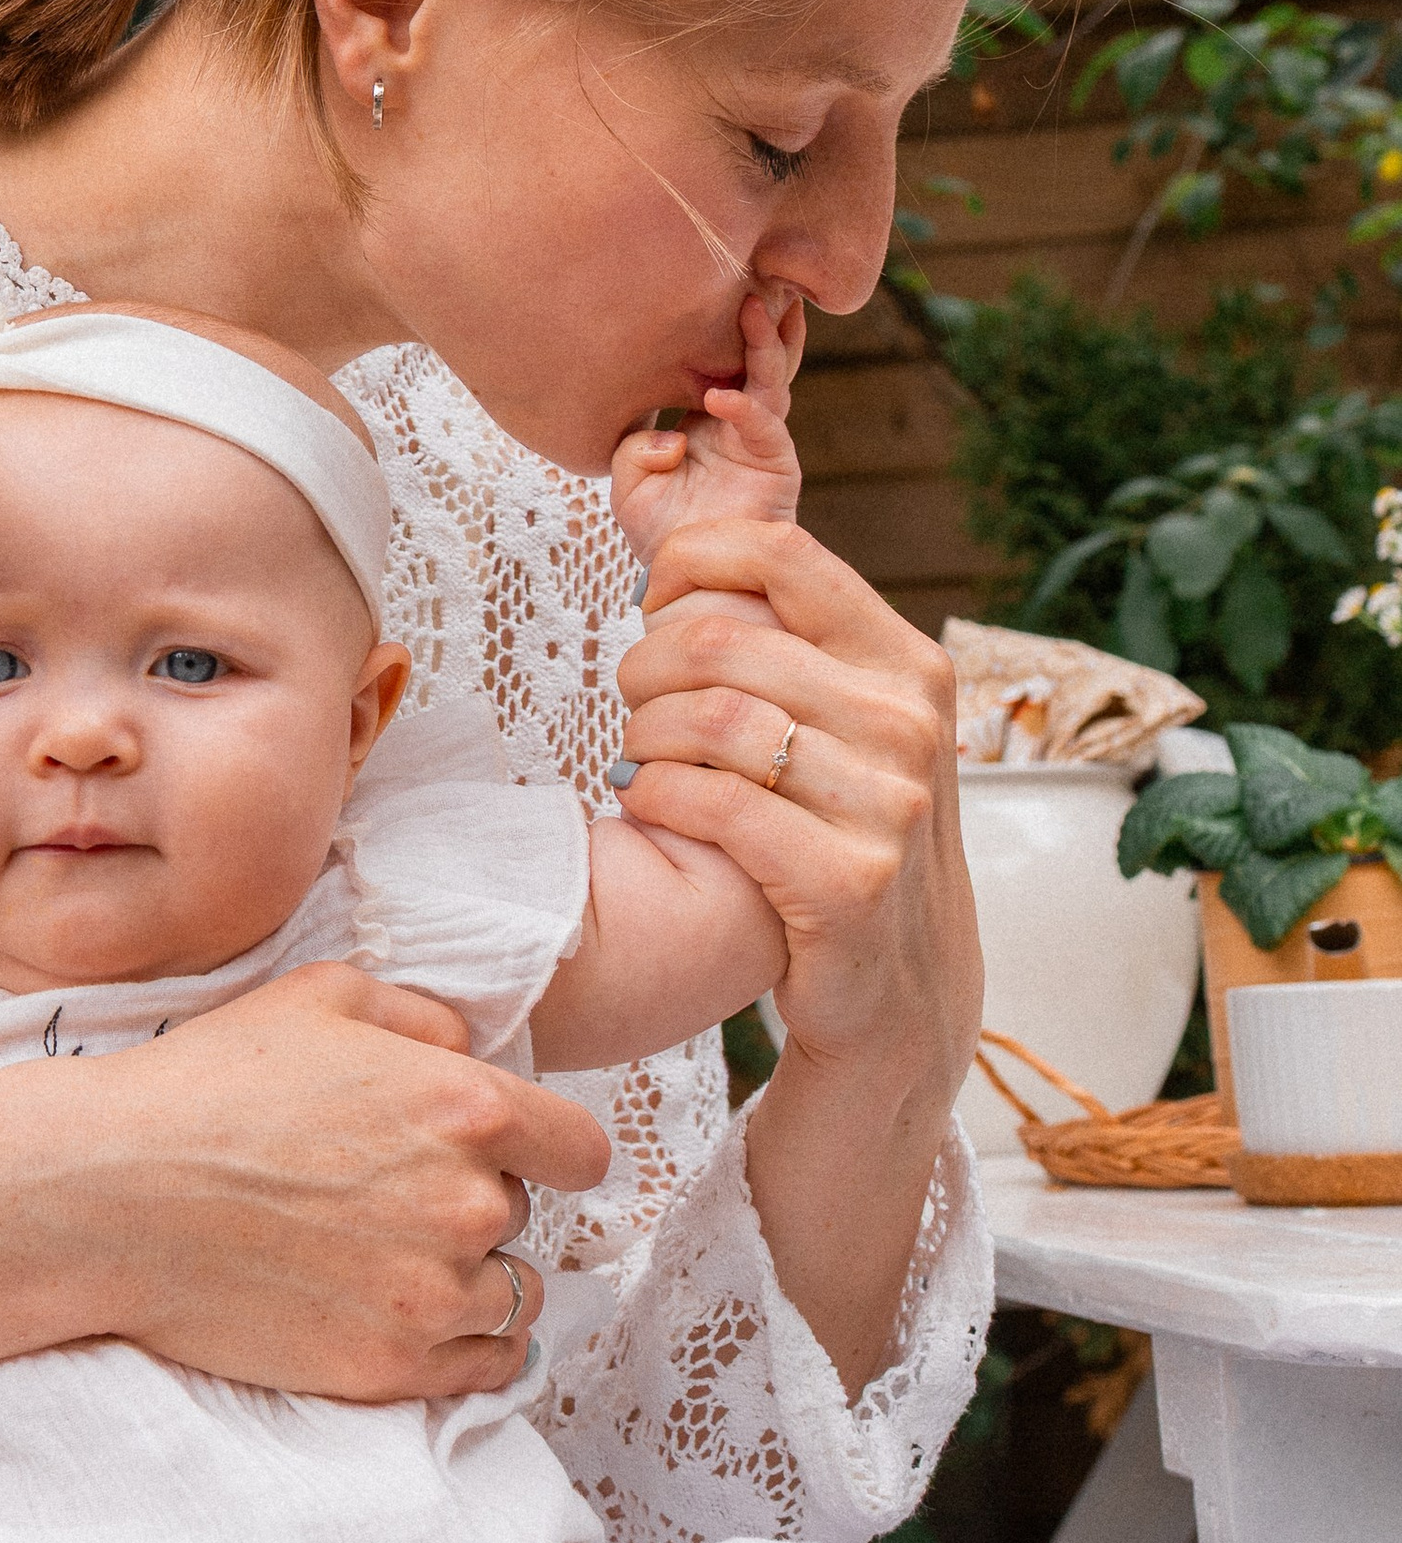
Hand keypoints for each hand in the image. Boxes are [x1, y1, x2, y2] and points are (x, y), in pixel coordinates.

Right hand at [0, 962, 611, 1432]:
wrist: (109, 1195)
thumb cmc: (207, 1083)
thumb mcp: (321, 998)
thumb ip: (423, 1017)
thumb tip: (473, 1049)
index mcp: (467, 1107)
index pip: (582, 1149)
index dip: (550, 1149)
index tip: (519, 1156)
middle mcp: (468, 1206)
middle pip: (525, 1217)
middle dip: (474, 1204)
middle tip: (389, 1194)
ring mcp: (431, 1297)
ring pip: (509, 1297)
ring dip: (470, 1279)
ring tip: (393, 1259)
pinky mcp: (389, 1369)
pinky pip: (483, 1369)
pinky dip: (464, 1348)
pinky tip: (412, 1316)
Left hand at [610, 288, 804, 565]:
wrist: (686, 578)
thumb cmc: (659, 530)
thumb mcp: (628, 481)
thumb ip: (636, 446)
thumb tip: (674, 437)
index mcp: (705, 414)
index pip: (721, 355)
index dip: (722, 322)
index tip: (716, 279)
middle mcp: (738, 419)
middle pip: (757, 355)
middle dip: (760, 316)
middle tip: (758, 273)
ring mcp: (760, 440)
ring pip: (770, 380)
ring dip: (764, 344)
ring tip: (757, 308)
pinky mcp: (775, 465)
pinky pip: (764, 428)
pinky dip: (744, 409)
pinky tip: (723, 396)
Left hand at [610, 516, 975, 1394]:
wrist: (898, 1001)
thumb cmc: (840, 843)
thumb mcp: (838, 729)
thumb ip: (780, 644)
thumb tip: (672, 541)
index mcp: (906, 661)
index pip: (778, 555)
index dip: (688, 567)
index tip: (654, 606)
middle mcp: (911, 722)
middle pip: (718, 638)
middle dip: (643, 668)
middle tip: (631, 708)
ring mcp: (890, 805)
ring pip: (708, 720)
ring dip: (644, 738)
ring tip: (641, 762)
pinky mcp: (851, 883)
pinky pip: (713, 807)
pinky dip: (657, 802)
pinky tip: (649, 811)